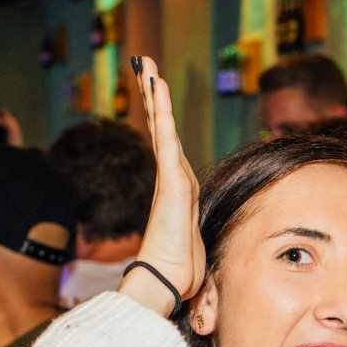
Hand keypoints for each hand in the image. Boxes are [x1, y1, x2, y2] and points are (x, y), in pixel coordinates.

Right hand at [121, 56, 205, 315]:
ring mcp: (169, 178)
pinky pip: (166, 139)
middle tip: (144, 66)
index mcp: (179, 189)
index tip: (157, 94)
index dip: (162, 118)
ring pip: (162, 127)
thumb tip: (201, 250)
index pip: (169, 145)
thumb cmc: (181, 269)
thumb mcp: (198, 244)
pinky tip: (158, 89)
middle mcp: (171, 178)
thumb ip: (198, 235)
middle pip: (161, 128)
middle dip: (153, 97)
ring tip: (147, 66)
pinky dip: (162, 112)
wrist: (167, 280)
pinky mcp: (171, 181)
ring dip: (155, 95)